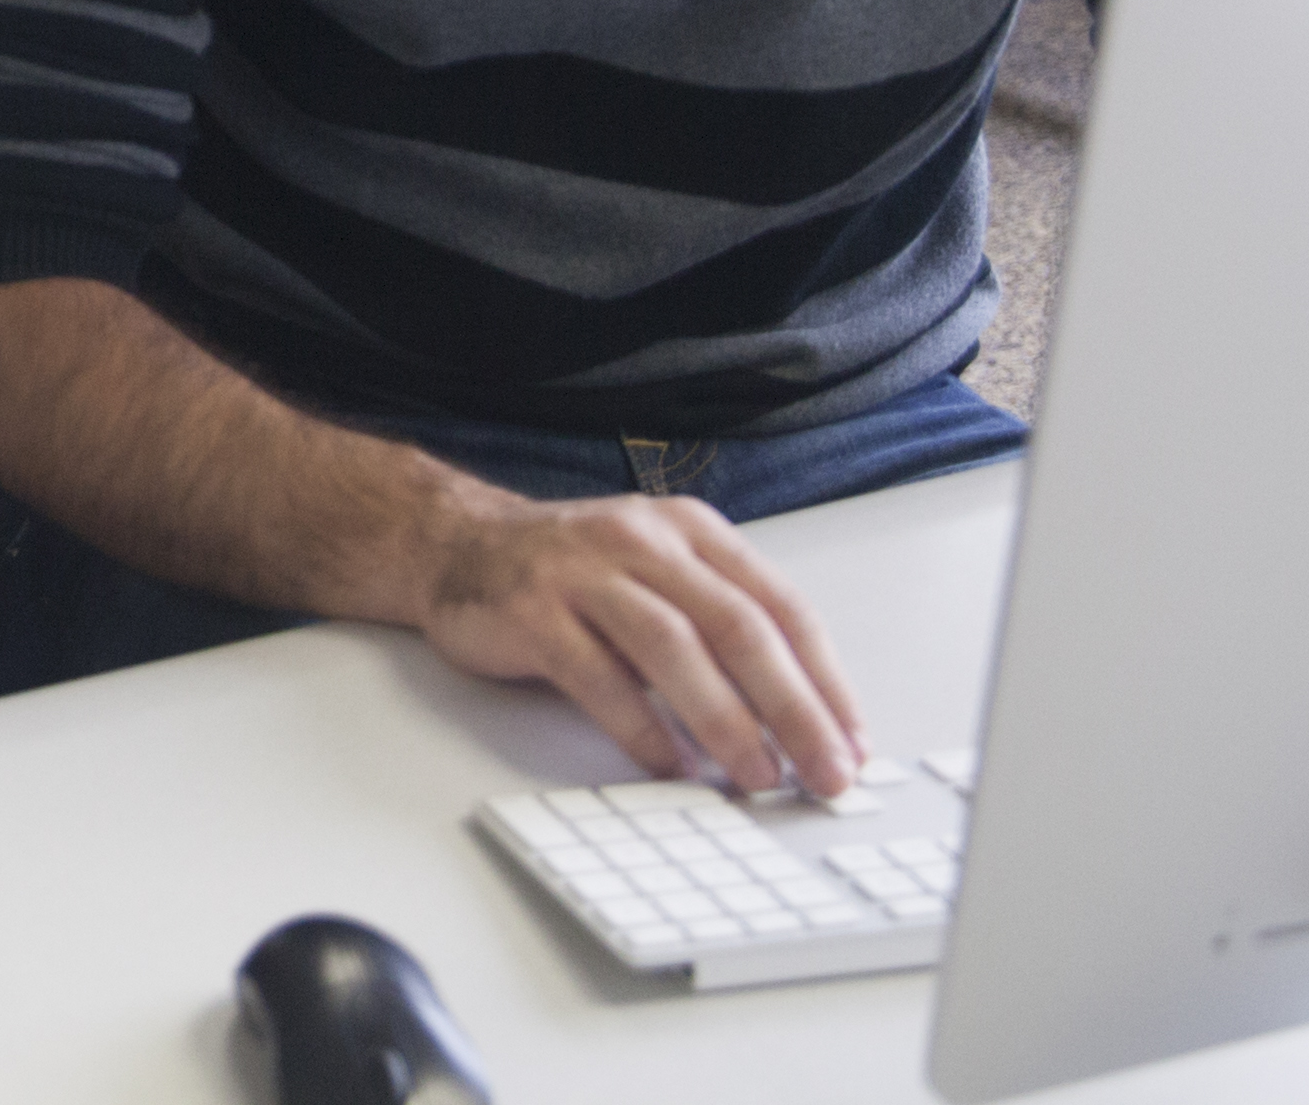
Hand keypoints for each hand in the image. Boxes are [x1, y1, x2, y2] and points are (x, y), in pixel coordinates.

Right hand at [408, 492, 869, 797]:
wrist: (455, 543)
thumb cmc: (571, 572)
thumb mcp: (658, 573)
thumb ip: (719, 628)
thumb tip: (800, 722)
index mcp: (690, 531)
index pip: (781, 605)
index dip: (826, 680)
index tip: (853, 743)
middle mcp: (642, 540)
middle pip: (738, 625)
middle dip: (794, 710)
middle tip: (824, 773)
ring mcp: (583, 571)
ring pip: (674, 646)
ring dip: (726, 720)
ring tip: (757, 776)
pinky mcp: (531, 609)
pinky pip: (597, 675)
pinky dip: (640, 726)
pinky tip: (668, 765)